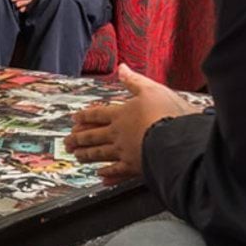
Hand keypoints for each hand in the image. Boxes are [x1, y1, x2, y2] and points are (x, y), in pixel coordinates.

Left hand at [65, 64, 197, 182]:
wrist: (178, 140)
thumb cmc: (167, 113)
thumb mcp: (152, 90)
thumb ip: (134, 81)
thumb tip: (121, 68)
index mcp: (121, 114)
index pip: (98, 114)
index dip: (85, 116)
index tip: (75, 119)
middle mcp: (118, 134)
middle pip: (93, 136)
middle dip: (79, 139)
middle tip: (67, 142)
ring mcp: (124, 152)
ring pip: (100, 154)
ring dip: (87, 155)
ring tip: (77, 157)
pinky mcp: (134, 168)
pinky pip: (117, 172)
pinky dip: (108, 174)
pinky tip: (101, 176)